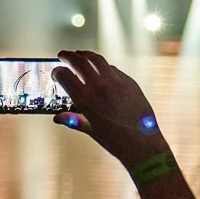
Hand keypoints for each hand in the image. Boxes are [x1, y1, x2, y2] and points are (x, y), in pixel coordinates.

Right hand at [51, 50, 166, 166]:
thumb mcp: (90, 130)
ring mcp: (116, 81)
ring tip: (79, 55)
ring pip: (96, 59)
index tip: (56, 73)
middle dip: (67, 56)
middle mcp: (100, 87)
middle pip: (79, 61)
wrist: (143, 143)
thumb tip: (57, 118)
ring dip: (85, 55)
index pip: (65, 76)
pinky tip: (99, 70)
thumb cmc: (115, 141)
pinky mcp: (129, 81)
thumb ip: (73, 120)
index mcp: (86, 100)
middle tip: (63, 55)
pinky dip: (102, 66)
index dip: (57, 72)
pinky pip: (112, 68)